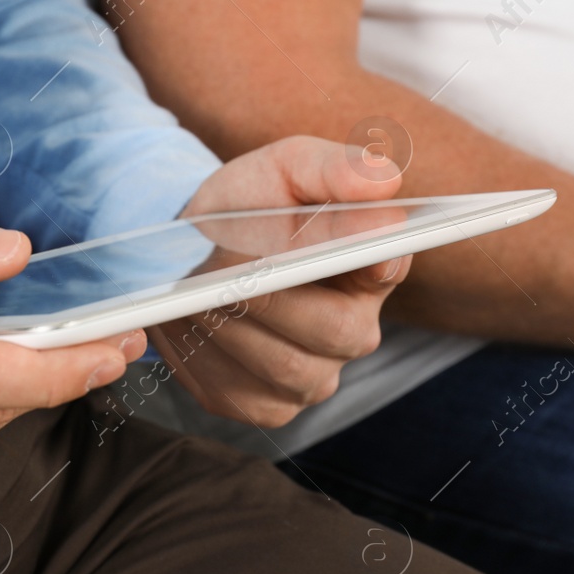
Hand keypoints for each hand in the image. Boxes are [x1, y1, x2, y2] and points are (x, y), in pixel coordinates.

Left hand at [150, 135, 410, 427]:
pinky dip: (203, 356)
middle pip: (334, 329)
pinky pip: (238, 391)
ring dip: (231, 324)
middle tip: (224, 267)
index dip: (371, 263)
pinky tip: (185, 324)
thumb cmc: (249, 204)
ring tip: (193, 290)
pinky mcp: (266, 405)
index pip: (388, 268)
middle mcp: (356, 332)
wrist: (189, 244)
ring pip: (283, 365)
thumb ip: (334, 168)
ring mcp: (314, 377)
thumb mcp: (287, 168)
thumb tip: (384, 180)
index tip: (353, 255)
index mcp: (374, 267)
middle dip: (273, 295)